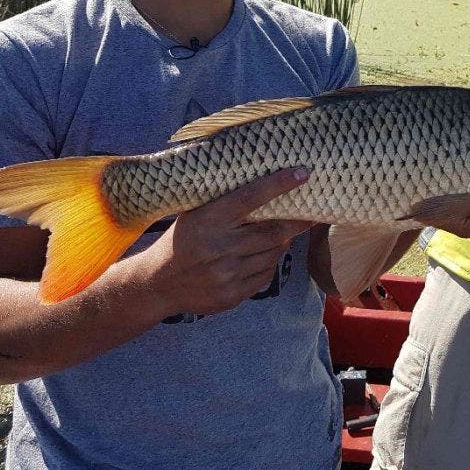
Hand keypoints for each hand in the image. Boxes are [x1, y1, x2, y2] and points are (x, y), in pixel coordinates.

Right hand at [143, 167, 314, 316]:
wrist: (158, 283)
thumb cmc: (183, 240)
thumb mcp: (195, 214)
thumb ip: (225, 202)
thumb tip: (266, 180)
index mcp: (208, 219)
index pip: (250, 197)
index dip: (278, 184)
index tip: (302, 173)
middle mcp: (219, 247)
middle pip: (273, 231)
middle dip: (296, 222)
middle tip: (310, 214)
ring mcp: (226, 274)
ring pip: (273, 254)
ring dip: (280, 243)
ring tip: (278, 235)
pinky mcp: (232, 295)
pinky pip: (265, 275)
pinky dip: (268, 263)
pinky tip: (260, 257)